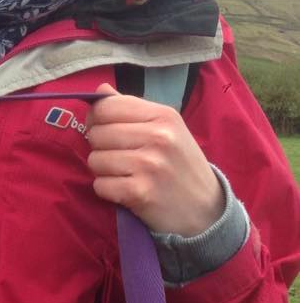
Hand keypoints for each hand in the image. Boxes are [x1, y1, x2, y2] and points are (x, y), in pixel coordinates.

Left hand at [86, 84, 223, 235]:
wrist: (207, 211)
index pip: (106, 107)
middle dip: (101, 148)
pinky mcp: (140, 192)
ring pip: (95, 160)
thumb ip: (131, 109)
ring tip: (126, 175)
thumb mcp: (166, 129)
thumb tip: (100, 91)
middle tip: (122, 158)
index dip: (98, 120)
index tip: (108, 131)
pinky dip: (108, 190)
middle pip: (96, 134)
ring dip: (103, 171)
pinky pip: (100, 185)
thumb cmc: (181, 166)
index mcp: (163, 115)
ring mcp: (149, 165)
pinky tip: (127, 190)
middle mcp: (158, 137)